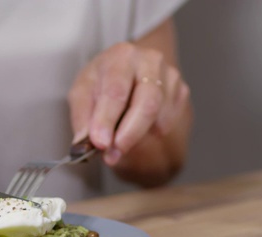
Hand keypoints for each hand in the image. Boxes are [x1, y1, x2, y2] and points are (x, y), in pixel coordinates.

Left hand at [69, 42, 189, 165]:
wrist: (125, 70)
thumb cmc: (102, 81)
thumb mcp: (82, 93)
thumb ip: (83, 117)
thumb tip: (84, 143)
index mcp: (121, 56)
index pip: (116, 91)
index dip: (107, 120)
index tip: (101, 143)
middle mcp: (150, 61)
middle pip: (148, 103)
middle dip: (130, 134)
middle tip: (113, 154)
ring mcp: (169, 75)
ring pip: (159, 116)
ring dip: (138, 136)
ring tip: (119, 141)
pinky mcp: (180, 91)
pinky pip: (168, 121)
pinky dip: (151, 132)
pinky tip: (137, 127)